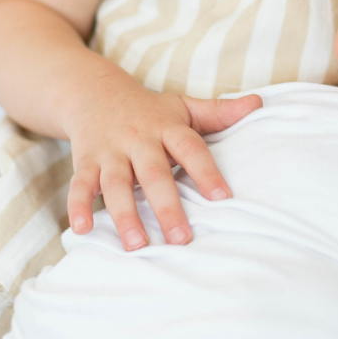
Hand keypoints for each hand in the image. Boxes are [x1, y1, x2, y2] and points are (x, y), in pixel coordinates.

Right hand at [66, 83, 262, 250]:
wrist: (93, 92)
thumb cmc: (150, 110)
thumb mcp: (183, 107)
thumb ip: (219, 111)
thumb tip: (259, 103)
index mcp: (166, 127)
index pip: (190, 149)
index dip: (207, 172)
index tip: (223, 198)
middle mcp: (137, 139)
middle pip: (153, 174)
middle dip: (167, 207)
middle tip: (182, 239)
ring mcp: (109, 152)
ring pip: (116, 185)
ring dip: (125, 215)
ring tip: (138, 246)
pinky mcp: (84, 163)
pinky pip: (79, 185)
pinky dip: (78, 207)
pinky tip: (83, 231)